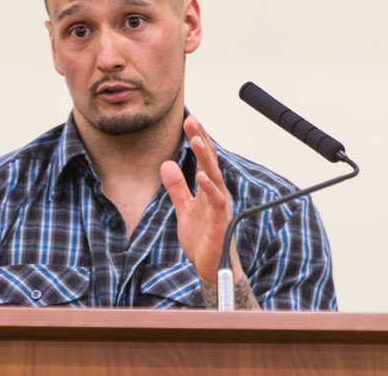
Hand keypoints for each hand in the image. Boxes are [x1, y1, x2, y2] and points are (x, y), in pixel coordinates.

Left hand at [160, 115, 238, 281]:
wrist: (210, 267)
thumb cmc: (201, 238)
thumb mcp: (184, 208)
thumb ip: (177, 187)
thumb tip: (166, 164)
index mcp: (208, 189)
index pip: (204, 159)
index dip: (198, 139)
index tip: (189, 120)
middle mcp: (217, 194)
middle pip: (210, 162)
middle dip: (202, 140)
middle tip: (191, 120)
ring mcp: (220, 207)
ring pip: (214, 177)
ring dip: (206, 158)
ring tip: (196, 140)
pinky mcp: (220, 222)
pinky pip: (216, 201)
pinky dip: (208, 188)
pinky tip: (200, 175)